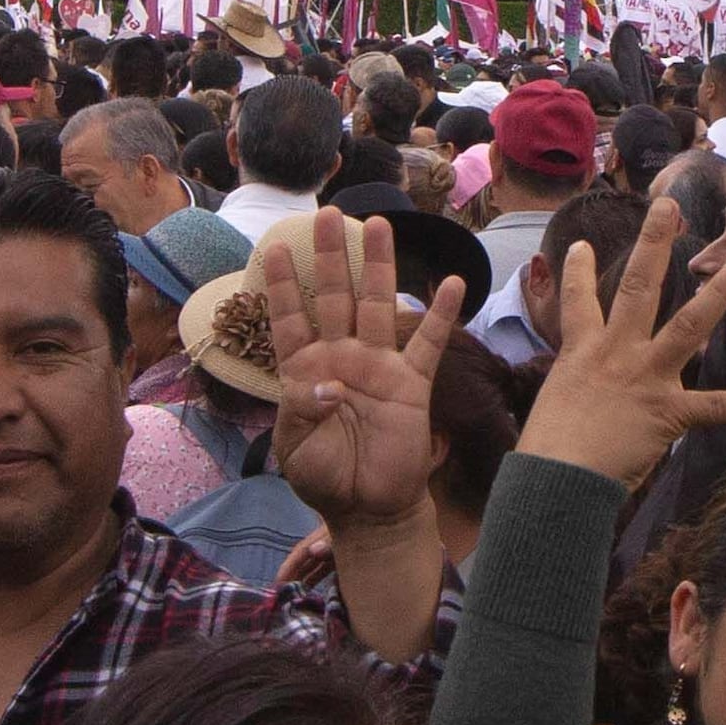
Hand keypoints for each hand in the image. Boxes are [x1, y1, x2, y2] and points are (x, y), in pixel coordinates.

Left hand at [257, 213, 464, 527]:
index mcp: (305, 371)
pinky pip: (428, 344)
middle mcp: (342, 358)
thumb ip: (303, 410)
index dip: (282, 286)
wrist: (369, 509)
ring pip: (379, 306)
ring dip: (380, 266)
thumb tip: (329, 385)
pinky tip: (451, 283)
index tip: (274, 247)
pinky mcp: (412, 384)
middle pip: (335, 297)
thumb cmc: (325, 478)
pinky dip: (440, 314)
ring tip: (382, 224)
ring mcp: (378, 366)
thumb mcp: (296, 448)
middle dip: (330, 256)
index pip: (289, 319)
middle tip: (328, 215)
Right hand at [518, 215, 725, 490]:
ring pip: (687, 327)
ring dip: (718, 296)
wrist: (555, 479)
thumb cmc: (546, 452)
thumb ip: (574, 390)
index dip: (579, 271)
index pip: (579, 301)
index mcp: (581, 352)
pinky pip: (714, 406)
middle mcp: (616, 354)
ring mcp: (645, 379)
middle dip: (654, 242)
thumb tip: (577, 398)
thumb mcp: (553, 404)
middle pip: (638, 287)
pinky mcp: (667, 413)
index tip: (583, 246)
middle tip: (668, 206)